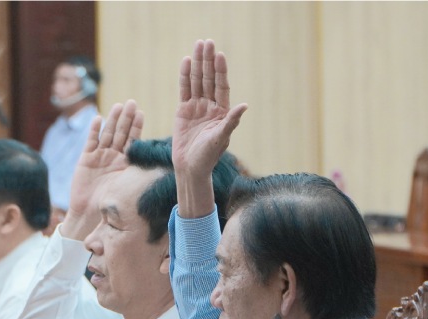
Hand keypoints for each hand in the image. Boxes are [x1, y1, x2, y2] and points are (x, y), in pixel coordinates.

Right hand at [63, 101, 143, 239]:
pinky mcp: (86, 159)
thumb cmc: (112, 204)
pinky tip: (99, 119)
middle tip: (132, 103)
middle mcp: (113, 157)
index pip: (132, 140)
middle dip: (126, 118)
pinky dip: (94, 131)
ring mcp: (99, 157)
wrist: (91, 214)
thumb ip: (140, 174)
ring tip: (118, 106)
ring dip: (112, 120)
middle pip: (120, 133)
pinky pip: (91, 142)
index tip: (141, 113)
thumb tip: (163, 166)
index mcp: (125, 162)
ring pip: (107, 134)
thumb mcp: (129, 187)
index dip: (136, 127)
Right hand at [173, 39, 247, 217]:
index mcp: (222, 111)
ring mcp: (196, 107)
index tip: (220, 55)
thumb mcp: (221, 138)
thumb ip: (231, 121)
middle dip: (208, 61)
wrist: (190, 168)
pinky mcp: (183, 111)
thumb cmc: (208, 156)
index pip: (221, 86)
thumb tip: (244, 105)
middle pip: (209, 79)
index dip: (220, 70)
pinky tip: (186, 62)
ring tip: (197, 45)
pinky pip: (184, 90)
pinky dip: (185, 76)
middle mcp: (210, 106)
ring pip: (196, 81)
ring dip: (197, 64)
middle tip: (207, 42)